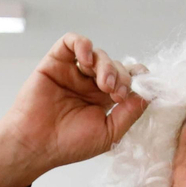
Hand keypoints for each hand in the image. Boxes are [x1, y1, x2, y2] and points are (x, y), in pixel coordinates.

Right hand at [0, 33, 150, 186]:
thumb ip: (130, 113)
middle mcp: (89, 83)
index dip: (137, 78)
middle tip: (115, 93)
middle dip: (121, 76)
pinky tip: (87, 60)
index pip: (127, 78)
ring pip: (98, 54)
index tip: (141, 87)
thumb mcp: (110, 133)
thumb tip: (149, 93)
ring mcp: (73, 71)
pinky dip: (83, 44)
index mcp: (104, 99)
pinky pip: (71, 42)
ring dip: (106, 65)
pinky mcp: (55, 62)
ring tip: (103, 83)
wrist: (36, 145)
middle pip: (116, 65)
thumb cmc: (69, 144)